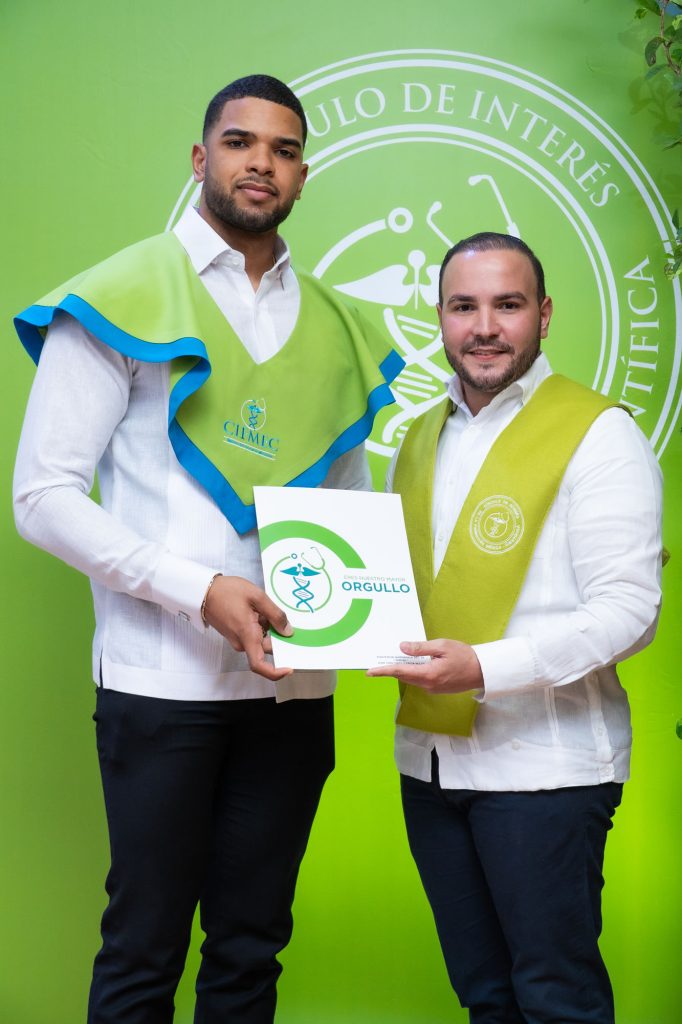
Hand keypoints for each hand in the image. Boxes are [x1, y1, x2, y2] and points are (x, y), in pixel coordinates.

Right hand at [203, 575, 293, 681]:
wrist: (203, 591)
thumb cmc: (226, 592)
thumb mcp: (256, 596)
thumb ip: (275, 614)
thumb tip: (288, 631)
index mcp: (247, 635)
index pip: (259, 665)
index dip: (276, 672)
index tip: (289, 668)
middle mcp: (241, 642)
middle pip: (265, 648)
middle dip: (275, 634)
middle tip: (278, 615)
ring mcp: (237, 639)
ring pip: (260, 640)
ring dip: (266, 626)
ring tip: (262, 607)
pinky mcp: (235, 635)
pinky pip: (252, 635)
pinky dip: (259, 625)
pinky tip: (256, 609)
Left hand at [366, 639, 483, 692]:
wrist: (483, 671)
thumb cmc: (465, 656)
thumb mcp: (442, 646)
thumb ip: (421, 648)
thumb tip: (402, 648)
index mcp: (428, 674)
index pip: (401, 672)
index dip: (384, 672)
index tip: (370, 672)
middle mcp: (428, 685)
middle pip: (404, 676)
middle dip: (391, 669)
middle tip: (379, 661)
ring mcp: (433, 689)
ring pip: (412, 679)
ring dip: (403, 670)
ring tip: (395, 659)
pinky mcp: (437, 689)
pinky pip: (420, 680)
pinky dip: (414, 672)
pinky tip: (414, 663)